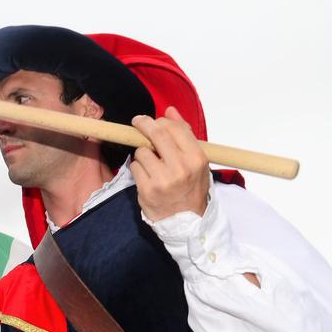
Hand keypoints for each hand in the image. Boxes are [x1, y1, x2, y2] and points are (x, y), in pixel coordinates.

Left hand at [131, 106, 210, 221]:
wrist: (186, 221)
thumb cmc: (191, 188)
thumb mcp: (196, 161)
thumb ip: (184, 134)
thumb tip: (170, 110)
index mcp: (196, 158)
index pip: (175, 128)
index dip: (159, 120)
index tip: (150, 120)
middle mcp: (181, 167)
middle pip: (156, 133)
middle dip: (143, 124)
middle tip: (137, 122)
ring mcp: (163, 179)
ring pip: (142, 151)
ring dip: (142, 153)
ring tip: (151, 163)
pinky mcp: (147, 189)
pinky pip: (135, 167)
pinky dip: (138, 168)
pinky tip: (146, 175)